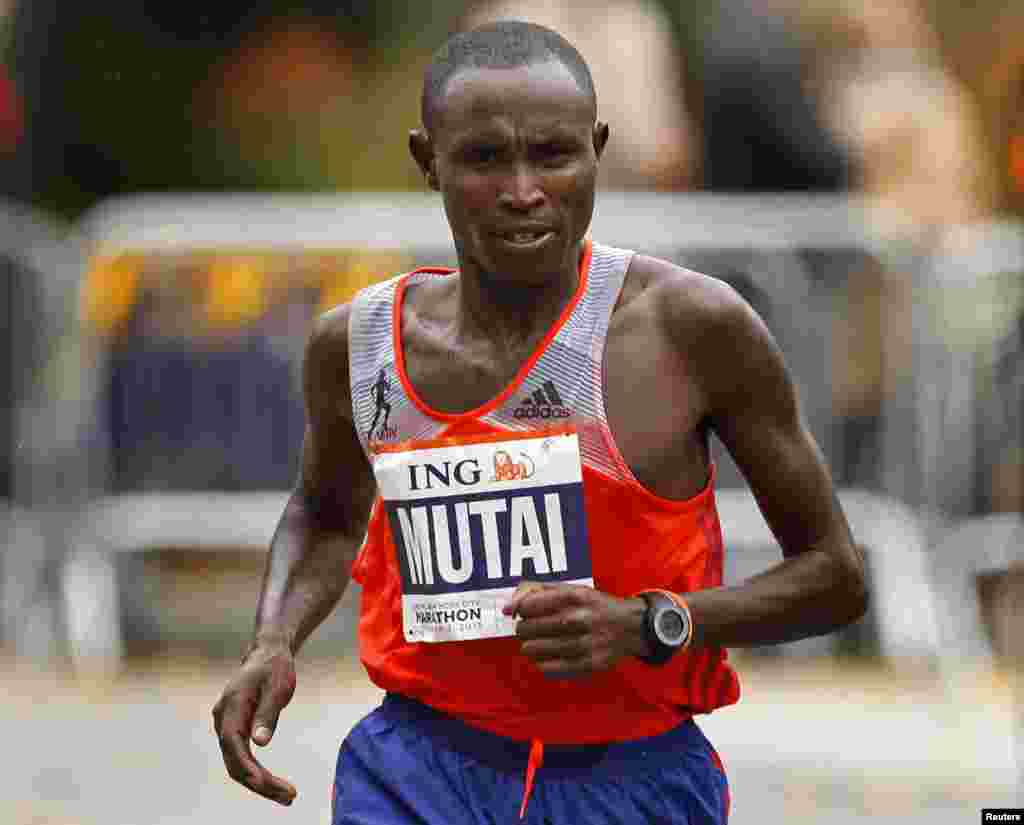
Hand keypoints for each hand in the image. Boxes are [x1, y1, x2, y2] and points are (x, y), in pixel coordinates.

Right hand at [212, 643, 297, 804]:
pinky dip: (256, 772)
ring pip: (237, 763)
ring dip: (259, 782)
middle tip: (289, 797)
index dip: (248, 768)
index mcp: (232, 707)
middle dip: (260, 783)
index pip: (233, 746)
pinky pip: (241, 757)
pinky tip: (273, 784)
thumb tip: (260, 743)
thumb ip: (268, 714)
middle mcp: (223, 718)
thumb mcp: (278, 687)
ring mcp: (226, 724)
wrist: (268, 653)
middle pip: (234, 761)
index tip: (267, 784)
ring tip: (287, 796)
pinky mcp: (235, 729)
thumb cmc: (275, 668)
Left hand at [502, 581, 648, 677]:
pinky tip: (548, 656)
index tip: (525, 613)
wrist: (630, 627)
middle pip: (526, 629)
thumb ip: (536, 590)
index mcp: (573, 597)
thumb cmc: (593, 606)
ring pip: (533, 650)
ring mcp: (584, 644)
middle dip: (524, 629)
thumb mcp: (570, 589)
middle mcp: (579, 619)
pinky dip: (542, 662)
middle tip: (532, 628)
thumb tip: (507, 608)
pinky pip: (547, 669)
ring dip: (530, 646)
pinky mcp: (588, 665)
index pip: (526, 606)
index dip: (520, 611)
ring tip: (538, 642)